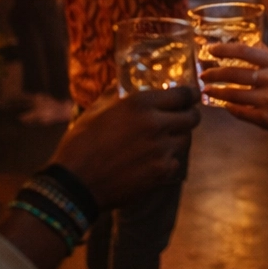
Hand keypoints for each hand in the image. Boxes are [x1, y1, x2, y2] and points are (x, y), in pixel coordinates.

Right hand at [50, 88, 200, 208]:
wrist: (75, 184)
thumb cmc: (80, 143)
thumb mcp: (96, 110)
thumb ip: (115, 94)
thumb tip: (122, 84)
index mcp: (141, 104)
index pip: (183, 94)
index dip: (190, 95)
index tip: (191, 96)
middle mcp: (156, 124)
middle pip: (192, 117)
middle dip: (189, 116)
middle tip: (181, 118)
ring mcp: (161, 150)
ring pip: (185, 140)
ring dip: (177, 138)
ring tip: (162, 141)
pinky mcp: (161, 173)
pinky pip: (175, 163)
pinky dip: (168, 161)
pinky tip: (153, 161)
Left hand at [201, 43, 267, 144]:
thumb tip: (254, 45)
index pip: (245, 51)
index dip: (225, 49)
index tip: (210, 50)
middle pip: (234, 73)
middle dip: (214, 73)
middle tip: (204, 74)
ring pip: (233, 93)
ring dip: (217, 91)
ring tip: (207, 90)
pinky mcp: (265, 118)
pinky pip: (239, 111)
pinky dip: (229, 107)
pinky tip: (223, 105)